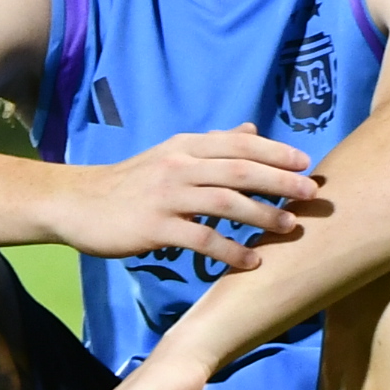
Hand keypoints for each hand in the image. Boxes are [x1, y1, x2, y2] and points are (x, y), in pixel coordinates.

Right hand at [60, 125, 319, 264]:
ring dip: (262, 214)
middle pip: (239, 169)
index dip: (275, 151)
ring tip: (290, 227)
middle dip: (279, 180)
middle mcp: (179, 166)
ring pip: (226, 202)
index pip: (238, 144)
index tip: (305, 163)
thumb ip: (212, 145)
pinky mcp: (155, 227)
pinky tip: (251, 261)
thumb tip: (250, 128)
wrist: (77, 203)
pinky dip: (230, 250)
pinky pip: (202, 239)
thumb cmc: (130, 182)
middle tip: (311, 193)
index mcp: (185, 147)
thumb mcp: (170, 154)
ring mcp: (167, 196)